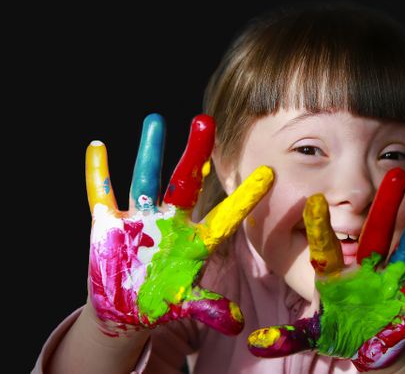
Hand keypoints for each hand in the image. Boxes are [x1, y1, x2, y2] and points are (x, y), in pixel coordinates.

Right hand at [86, 113, 272, 336]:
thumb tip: (238, 323)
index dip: (246, 197)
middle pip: (185, 182)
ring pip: (145, 178)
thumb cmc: (163, 299)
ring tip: (155, 120)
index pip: (225, 214)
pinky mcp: (108, 224)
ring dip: (149, 152)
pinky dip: (97, 174)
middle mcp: (172, 222)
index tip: (269, 172)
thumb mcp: (186, 303)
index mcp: (196, 240)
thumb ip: (209, 307)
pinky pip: (102, 194)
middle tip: (205, 120)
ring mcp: (140, 219)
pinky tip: (97, 147)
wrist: (127, 304)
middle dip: (194, 154)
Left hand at [246, 167, 404, 370]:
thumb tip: (255, 341)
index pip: (327, 248)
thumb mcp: (316, 335)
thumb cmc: (342, 334)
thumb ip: (289, 337)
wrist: (372, 346)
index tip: (312, 200)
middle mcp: (367, 272)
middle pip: (376, 235)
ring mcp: (392, 284)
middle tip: (395, 173)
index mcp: (340, 279)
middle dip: (386, 207)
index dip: (320, 226)